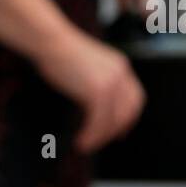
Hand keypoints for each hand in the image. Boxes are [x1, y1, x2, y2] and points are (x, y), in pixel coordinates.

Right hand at [35, 27, 145, 152]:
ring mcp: (112, 83)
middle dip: (116, 130)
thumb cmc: (59, 52)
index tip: (120, 130)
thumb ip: (97, 81)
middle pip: (128, 111)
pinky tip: (81, 140)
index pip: (134, 97)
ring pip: (113, 121)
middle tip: (101, 142)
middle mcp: (121, 74)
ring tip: (86, 145)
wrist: (51, 41)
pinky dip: (91, 135)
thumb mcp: (87, 66)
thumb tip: (94, 104)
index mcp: (120, 66)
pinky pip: (99, 122)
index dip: (129, 117)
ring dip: (100, 137)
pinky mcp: (99, 92)